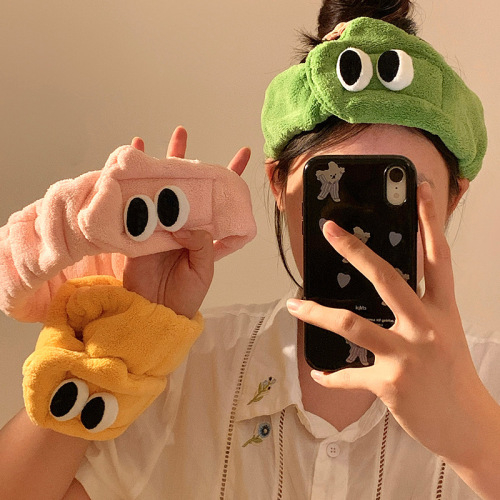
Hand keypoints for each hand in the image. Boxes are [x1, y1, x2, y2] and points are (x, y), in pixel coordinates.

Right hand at [122, 127, 250, 317]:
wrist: (156, 311)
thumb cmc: (185, 295)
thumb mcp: (203, 268)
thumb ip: (201, 242)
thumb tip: (186, 221)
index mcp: (203, 232)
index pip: (219, 201)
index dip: (230, 179)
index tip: (240, 155)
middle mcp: (182, 224)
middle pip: (186, 187)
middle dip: (185, 162)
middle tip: (181, 134)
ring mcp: (159, 225)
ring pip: (160, 190)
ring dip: (156, 166)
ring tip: (153, 142)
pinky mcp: (139, 231)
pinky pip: (135, 204)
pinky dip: (131, 186)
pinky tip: (129, 169)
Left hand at [287, 182, 497, 466]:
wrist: (470, 427)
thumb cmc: (454, 377)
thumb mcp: (444, 335)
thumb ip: (419, 310)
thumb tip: (389, 288)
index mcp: (442, 311)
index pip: (438, 257)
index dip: (430, 222)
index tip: (422, 190)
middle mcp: (426, 327)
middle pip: (388, 278)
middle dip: (355, 250)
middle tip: (329, 229)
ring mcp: (407, 356)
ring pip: (352, 323)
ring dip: (317, 313)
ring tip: (294, 304)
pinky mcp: (389, 384)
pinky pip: (348, 375)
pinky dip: (332, 375)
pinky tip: (320, 372)